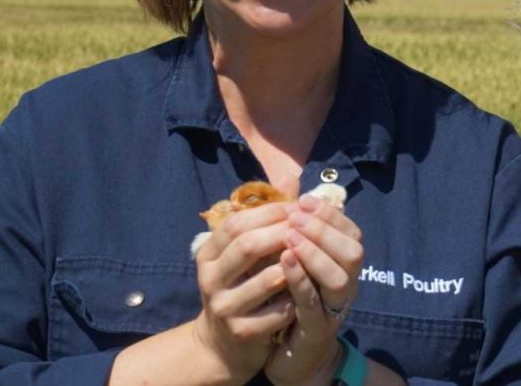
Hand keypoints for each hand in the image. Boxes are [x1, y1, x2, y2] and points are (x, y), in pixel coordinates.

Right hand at [190, 201, 296, 382]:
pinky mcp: (241, 332)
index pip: (237, 223)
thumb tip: (289, 177)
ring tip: (312, 257)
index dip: (269, 212)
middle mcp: (210, 278)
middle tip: (307, 229)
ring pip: (266, 279)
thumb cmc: (242, 284)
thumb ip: (267, 216)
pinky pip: (276, 312)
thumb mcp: (248, 250)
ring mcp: (224, 307)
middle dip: (283, 233)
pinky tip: (307, 292)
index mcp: (208, 253)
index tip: (297, 208)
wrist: (224, 343)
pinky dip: (295, 299)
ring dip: (295, 267)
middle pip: (247, 246)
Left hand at [264, 193, 364, 385]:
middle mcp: (347, 285)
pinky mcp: (317, 329)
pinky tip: (284, 261)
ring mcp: (335, 308)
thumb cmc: (295, 300)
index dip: (330, 214)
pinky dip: (300, 279)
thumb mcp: (300, 262)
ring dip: (315, 253)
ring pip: (339, 277)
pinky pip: (313, 302)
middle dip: (324, 229)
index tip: (304, 200)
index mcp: (345, 266)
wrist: (294, 354)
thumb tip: (289, 182)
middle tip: (296, 216)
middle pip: (353, 251)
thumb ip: (298, 226)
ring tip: (290, 236)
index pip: (352, 232)